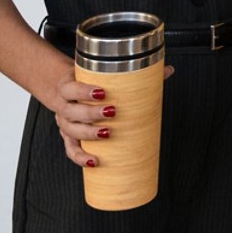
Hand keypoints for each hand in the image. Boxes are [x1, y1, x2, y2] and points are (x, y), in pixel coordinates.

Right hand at [45, 64, 173, 168]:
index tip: (102, 92)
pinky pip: (71, 150)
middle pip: (72, 111)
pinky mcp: (68, 137)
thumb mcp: (102, 75)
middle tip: (112, 112)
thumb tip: (168, 70)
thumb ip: (135, 72)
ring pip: (71, 131)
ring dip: (89, 134)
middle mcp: (63, 106)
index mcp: (68, 86)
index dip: (84, 91)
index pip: (71, 88)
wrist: (65, 90)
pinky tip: (94, 161)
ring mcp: (64, 123)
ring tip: (107, 133)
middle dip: (91, 113)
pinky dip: (80, 157)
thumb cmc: (88, 82)